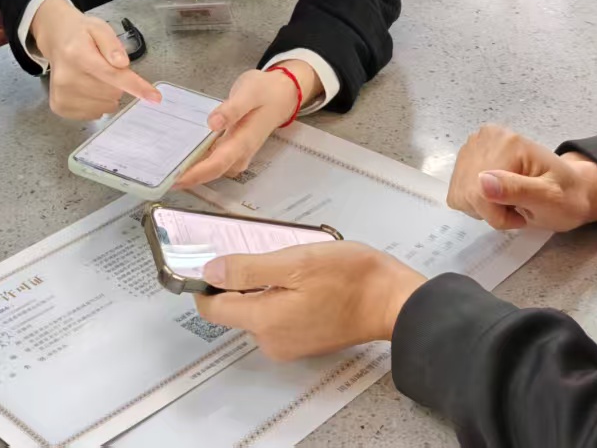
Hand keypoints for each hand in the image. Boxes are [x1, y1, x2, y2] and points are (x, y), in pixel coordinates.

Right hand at [33, 0, 158, 119]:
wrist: (55, 39)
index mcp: (78, 55)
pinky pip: (93, 114)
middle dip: (117, 82)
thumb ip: (112, 45)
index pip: (113, 75)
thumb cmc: (81, 33)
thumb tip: (123, 64)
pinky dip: (97, 103)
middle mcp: (67, 78)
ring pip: (105, 106)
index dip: (136, 87)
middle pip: (112, 93)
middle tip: (106, 67)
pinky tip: (88, 88)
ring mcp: (62, 95)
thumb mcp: (99, 28)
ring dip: (107, 94)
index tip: (155, 98)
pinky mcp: (59, 106)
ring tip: (95, 76)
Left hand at [175, 62, 321, 188]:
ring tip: (162, 166)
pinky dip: (195, 159)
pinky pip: (211, 159)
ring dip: (189, 170)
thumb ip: (233, 108)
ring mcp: (237, 153)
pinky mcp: (232, 149)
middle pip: (210, 172)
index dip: (194, 174)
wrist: (282, 93)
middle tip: (158, 174)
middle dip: (185, 176)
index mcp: (243, 141)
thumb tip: (213, 123)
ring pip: (210, 168)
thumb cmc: (265, 92)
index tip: (172, 179)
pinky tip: (179, 154)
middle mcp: (240, 153)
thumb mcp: (249, 92)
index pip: (215, 165)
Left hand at [195, 242, 424, 361]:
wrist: (392, 301)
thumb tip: (209, 272)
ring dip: (263, 286)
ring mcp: (288, 344)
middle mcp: (271, 341)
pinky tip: (303, 279)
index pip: (213, 309)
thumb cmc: (349, 277)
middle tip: (266, 252)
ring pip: (256, 310)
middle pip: (234, 309)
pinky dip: (280, 296)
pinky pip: (277, 316)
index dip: (205, 284)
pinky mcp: (304, 341)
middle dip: (240, 281)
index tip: (211, 258)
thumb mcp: (296, 262)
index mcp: (264, 321)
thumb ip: (248, 269)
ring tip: (291, 264)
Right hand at [446, 123, 596, 232]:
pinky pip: (458, 190)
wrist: (571, 189)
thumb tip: (482, 182)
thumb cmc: (567, 197)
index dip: (499, 215)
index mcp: (508, 144)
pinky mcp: (468, 155)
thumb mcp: (550, 198)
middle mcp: (486, 137)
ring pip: (460, 193)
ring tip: (509, 201)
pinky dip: (475, 201)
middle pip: (467, 192)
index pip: (480, 193)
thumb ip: (517, 189)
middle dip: (491, 211)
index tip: (524, 213)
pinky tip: (496, 196)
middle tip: (518, 208)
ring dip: (483, 207)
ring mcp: (475, 144)